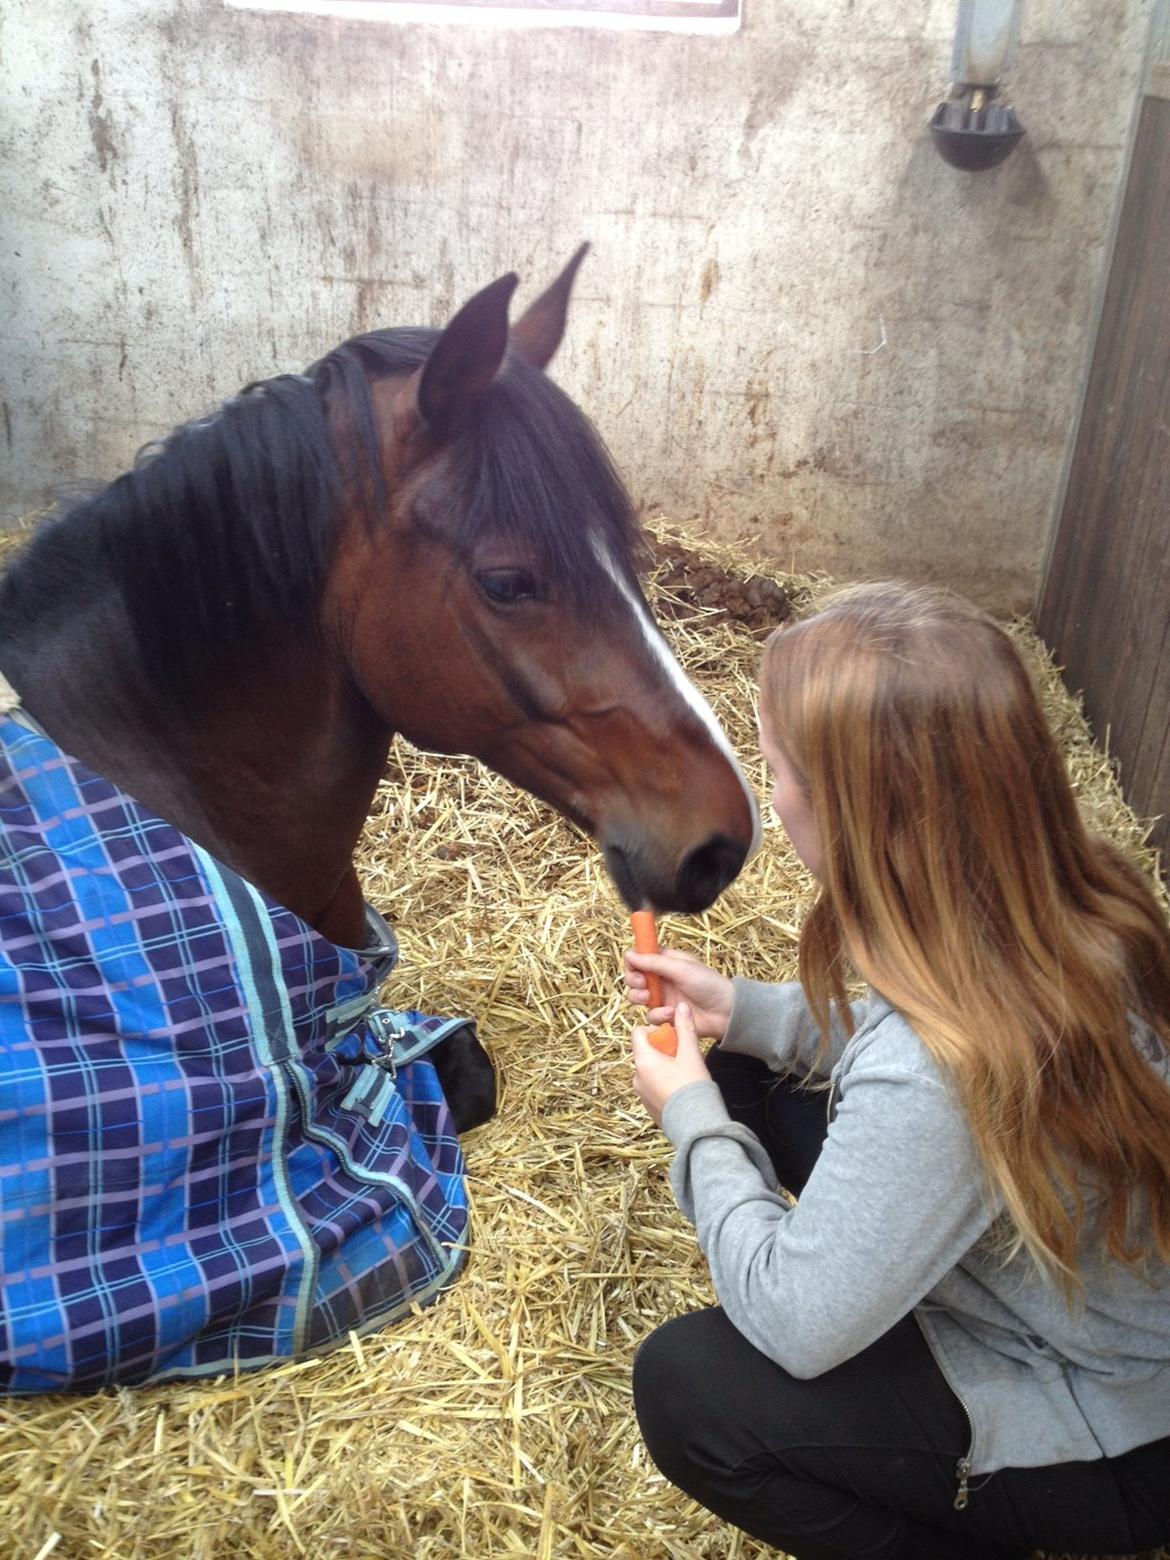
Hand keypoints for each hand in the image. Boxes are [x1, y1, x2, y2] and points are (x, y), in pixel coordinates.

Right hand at [624, 947, 732, 1039]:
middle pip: (633, 977)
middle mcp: (661, 979)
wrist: (726, 1013)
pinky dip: (657, 1015)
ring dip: (638, 997)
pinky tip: (670, 1013)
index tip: (634, 966)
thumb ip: (655, 962)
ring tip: (648, 998)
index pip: (640, 957)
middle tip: (642, 984)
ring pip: (636, 997)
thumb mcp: (681, 969)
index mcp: (666, 961)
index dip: (633, 961)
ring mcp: (662, 998)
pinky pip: (650, 1016)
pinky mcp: (665, 1016)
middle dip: (633, 980)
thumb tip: (629, 954)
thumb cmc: (709, 985)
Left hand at [631, 1002, 710, 1126]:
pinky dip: (663, 1084)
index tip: (672, 1037)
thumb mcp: (691, 1054)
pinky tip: (681, 1090)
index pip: (638, 1033)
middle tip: (682, 1057)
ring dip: (663, 1067)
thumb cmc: (693, 1087)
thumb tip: (681, 1006)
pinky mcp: (647, 1107)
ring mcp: (640, 1093)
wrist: (696, 1125)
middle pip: (645, 1052)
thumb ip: (685, 1028)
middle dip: (662, 1049)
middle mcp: (636, 1076)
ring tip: (684, 1075)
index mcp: (643, 1060)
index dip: (654, 1030)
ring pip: (649, 1070)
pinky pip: (652, 1087)